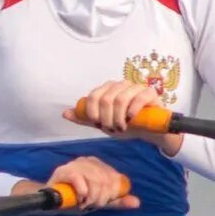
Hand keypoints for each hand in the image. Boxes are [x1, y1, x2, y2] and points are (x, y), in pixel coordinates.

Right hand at [15, 156, 138, 210]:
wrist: (51, 202)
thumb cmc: (75, 199)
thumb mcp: (99, 201)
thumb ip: (116, 201)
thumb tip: (137, 203)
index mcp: (98, 165)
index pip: (114, 178)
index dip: (110, 194)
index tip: (101, 202)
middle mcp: (88, 161)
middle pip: (106, 180)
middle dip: (100, 198)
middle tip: (91, 205)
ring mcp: (75, 164)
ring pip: (94, 181)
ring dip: (91, 197)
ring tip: (84, 203)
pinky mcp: (63, 171)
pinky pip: (79, 180)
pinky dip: (82, 192)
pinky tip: (79, 199)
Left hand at [68, 80, 182, 155]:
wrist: (148, 130)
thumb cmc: (125, 124)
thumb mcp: (103, 123)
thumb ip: (85, 118)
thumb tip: (65, 113)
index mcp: (107, 89)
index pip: (93, 96)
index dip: (93, 113)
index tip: (98, 125)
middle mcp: (120, 85)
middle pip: (106, 99)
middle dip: (107, 118)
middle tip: (112, 129)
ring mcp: (135, 87)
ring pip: (120, 99)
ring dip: (119, 118)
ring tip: (122, 127)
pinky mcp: (149, 92)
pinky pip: (138, 98)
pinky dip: (132, 111)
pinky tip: (131, 120)